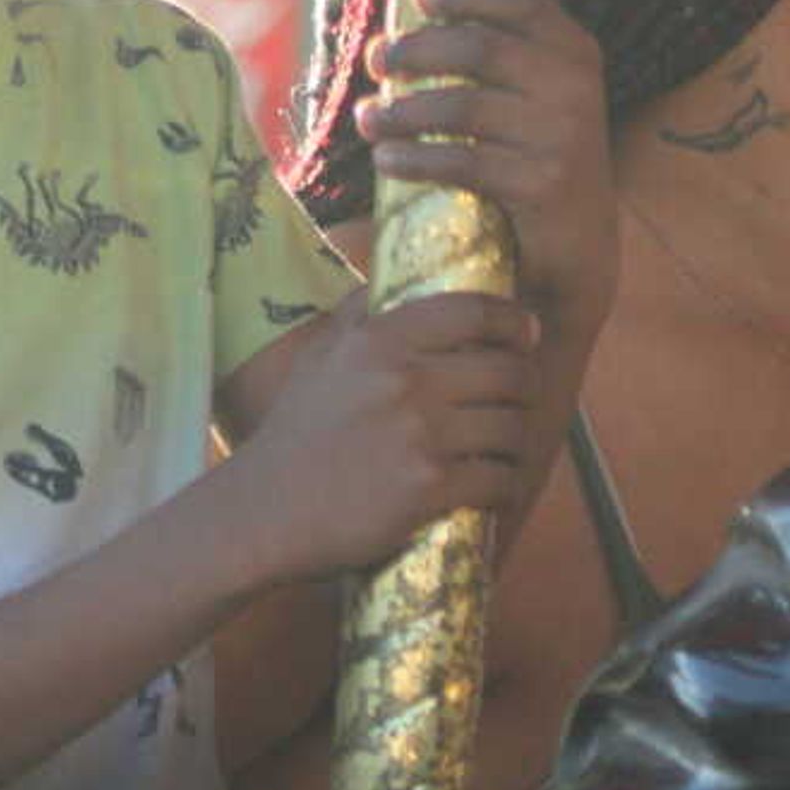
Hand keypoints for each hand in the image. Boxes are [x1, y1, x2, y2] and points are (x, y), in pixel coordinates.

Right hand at [234, 288, 538, 573]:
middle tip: (522, 397)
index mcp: (378, 342)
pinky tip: (497, 487)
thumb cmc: (295, 434)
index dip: (513, 321)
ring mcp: (420, 435)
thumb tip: (390, 277)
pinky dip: (507, 484)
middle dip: (525, 386)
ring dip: (518, 440)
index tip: (526, 333)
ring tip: (507, 446)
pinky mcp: (428, 487)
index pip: (472, 313)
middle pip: (507, 371)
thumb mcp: (319, 358)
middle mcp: (404, 381)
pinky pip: (499, 479)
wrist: (264, 512)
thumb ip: (357, 314)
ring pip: (511, 427)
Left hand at [357, 0, 617, 337]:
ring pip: (462, 106)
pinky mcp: (544, 184)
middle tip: (378, 60)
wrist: (576, 244)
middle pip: (479, 48)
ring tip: (367, 118)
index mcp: (574, 51)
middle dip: (417, 50)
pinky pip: (462, 162)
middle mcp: (575, 86)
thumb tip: (392, 37)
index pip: (522, 1)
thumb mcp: (530, 98)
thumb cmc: (531, 156)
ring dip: (402, 110)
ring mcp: (564, 135)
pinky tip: (385, 158)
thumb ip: (489, 59)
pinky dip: (414, 158)